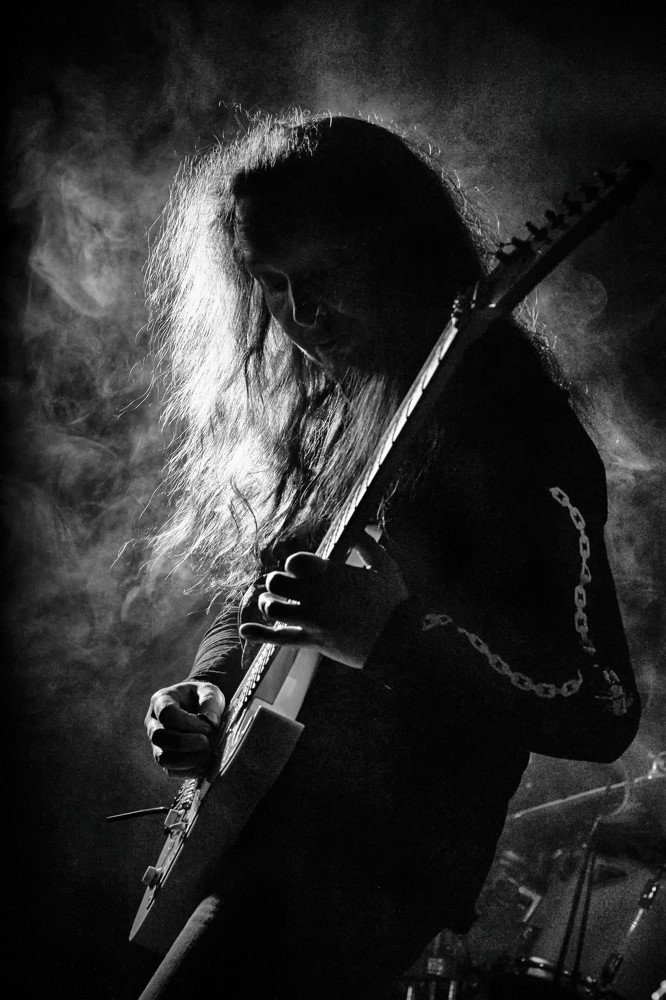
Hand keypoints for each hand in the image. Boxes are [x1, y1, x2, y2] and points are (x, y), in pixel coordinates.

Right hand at [145, 680, 224, 776]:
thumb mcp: (210, 691)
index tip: (209, 728)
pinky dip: (188, 771)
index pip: (167, 714)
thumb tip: (211, 722)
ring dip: (186, 760)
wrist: (201, 708)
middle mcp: (153, 722)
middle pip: (159, 737)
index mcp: (161, 700)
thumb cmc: (203, 698)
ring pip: (161, 757)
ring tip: (208, 756)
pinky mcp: (165, 758)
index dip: (187, 723)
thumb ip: (210, 701)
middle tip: (207, 743)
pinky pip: (170, 771)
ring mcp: (156, 742)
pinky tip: (206, 766)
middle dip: (184, 743)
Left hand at [239, 529, 408, 668]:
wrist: (398, 641)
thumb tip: (360, 526)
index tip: (304, 571)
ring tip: (274, 604)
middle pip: (277, 581)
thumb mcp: (384, 565)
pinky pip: (279, 639)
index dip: (295, 564)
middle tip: (287, 588)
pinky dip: (259, 634)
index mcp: (330, 574)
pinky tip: (245, 630)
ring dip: (269, 603)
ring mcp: (312, 619)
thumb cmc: (394, 602)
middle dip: (279, 582)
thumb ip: (368, 543)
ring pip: (273, 607)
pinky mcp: (311, 642)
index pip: (295, 561)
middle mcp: (316, 595)